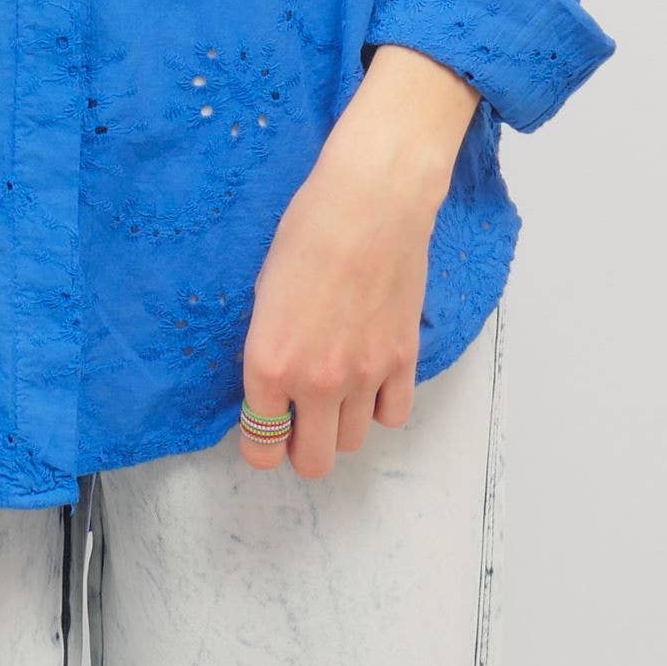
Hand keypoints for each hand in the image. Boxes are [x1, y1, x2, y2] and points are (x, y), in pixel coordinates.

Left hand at [239, 44, 478, 476]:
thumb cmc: (306, 232)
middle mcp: (315, 383)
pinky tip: (370, 376)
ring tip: (336, 387)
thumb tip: (274, 386)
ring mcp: (363, 377)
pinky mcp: (403, 362)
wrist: (369, 203)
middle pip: (313, 462)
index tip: (266, 425)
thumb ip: (269, 352)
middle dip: (302, 445)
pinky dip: (381, 405)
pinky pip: (394, 416)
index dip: (263, 443)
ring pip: (354, 443)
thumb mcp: (264, 294)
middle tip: (299, 416)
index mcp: (268, 364)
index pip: (262, 449)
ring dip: (341, 423)